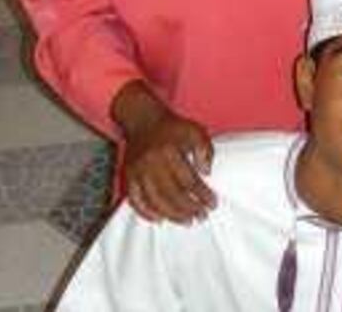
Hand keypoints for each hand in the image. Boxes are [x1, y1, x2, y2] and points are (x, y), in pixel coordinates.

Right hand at [113, 81, 216, 224]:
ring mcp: (137, 171)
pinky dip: (146, 212)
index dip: (202, 194)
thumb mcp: (196, 130)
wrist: (144, 120)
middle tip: (202, 216)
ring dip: (172, 214)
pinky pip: (135, 199)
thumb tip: (206, 172)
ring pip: (154, 200)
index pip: (188, 180)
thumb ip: (205, 150)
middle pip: (171, 193)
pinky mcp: (128, 175)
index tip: (212, 204)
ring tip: (187, 222)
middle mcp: (151, 163)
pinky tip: (160, 219)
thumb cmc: (173, 127)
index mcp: (169, 152)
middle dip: (189, 209)